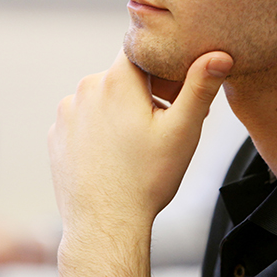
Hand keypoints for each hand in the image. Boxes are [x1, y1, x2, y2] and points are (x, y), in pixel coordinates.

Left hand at [49, 49, 232, 232]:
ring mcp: (67, 113)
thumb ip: (200, 87)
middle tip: (166, 124)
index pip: (142, 52)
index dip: (163, 68)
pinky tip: (114, 155)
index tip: (174, 93)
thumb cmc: (146, 179)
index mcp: (117, 80)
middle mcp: (86, 89)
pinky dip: (99, 130)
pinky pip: (83, 121)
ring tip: (138, 145)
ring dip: (121, 111)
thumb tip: (218, 55)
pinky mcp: (57, 135)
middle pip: (123, 76)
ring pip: (102, 99)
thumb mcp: (183, 130)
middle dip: (146, 93)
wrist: (105, 224)